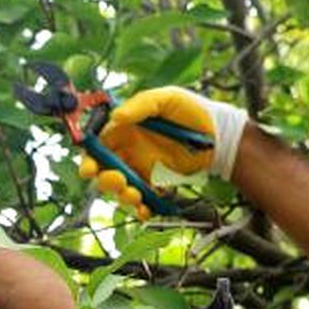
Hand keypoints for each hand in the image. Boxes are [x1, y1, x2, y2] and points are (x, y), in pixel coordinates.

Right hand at [80, 87, 246, 216]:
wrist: (219, 134)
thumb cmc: (192, 111)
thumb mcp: (166, 99)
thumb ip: (140, 105)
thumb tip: (116, 118)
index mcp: (125, 129)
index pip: (98, 146)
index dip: (89, 158)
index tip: (89, 169)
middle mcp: (130, 149)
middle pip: (104, 170)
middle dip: (105, 180)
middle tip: (117, 181)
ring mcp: (142, 167)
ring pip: (121, 187)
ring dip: (122, 195)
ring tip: (135, 195)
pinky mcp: (157, 183)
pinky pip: (143, 198)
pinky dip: (141, 207)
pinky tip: (145, 209)